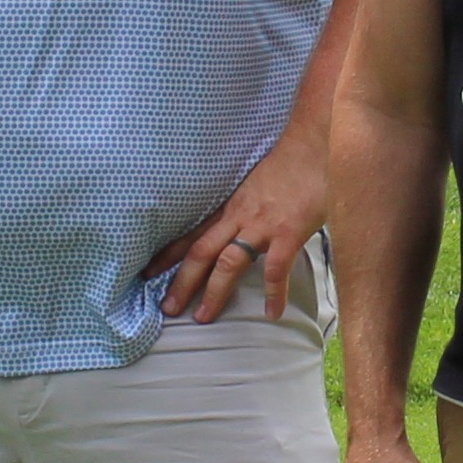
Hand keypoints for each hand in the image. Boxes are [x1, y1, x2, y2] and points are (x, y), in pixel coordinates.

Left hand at [150, 126, 329, 324]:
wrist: (314, 145)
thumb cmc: (290, 164)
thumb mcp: (256, 186)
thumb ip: (246, 208)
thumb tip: (240, 229)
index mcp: (230, 207)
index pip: (192, 234)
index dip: (168, 256)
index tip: (148, 274)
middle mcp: (239, 217)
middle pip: (200, 252)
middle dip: (181, 282)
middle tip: (167, 309)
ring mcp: (262, 226)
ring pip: (228, 263)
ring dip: (213, 293)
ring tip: (202, 317)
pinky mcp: (288, 233)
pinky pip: (275, 269)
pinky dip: (273, 294)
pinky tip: (271, 313)